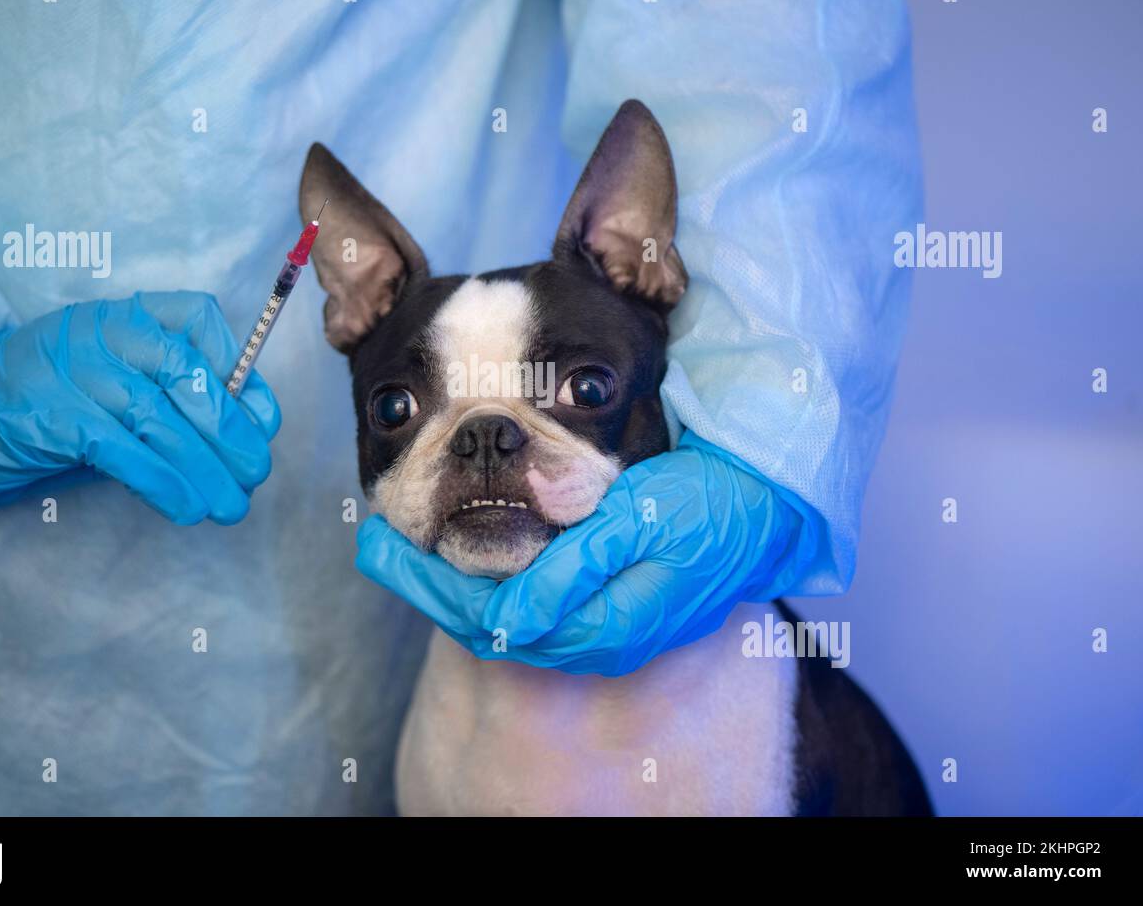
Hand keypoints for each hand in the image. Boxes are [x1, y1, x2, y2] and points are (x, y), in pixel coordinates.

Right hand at [0, 291, 281, 523]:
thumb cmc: (50, 407)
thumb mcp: (114, 388)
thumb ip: (172, 399)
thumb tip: (248, 431)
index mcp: (123, 316)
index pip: (197, 319)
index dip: (240, 369)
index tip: (261, 419)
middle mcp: (101, 331)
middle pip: (187, 374)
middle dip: (231, 431)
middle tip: (253, 475)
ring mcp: (74, 369)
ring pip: (160, 418)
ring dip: (205, 468)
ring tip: (229, 506)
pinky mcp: (50, 414)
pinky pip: (122, 449)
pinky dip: (162, 482)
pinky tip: (185, 508)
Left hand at [355, 431, 813, 674]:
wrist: (771, 509)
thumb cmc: (711, 504)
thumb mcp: (644, 523)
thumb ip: (575, 569)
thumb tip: (511, 613)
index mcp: (601, 624)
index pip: (487, 617)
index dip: (424, 582)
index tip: (375, 543)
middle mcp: (594, 638)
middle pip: (485, 622)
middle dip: (424, 583)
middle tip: (372, 541)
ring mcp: (601, 627)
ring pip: (504, 615)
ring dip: (452, 581)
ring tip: (405, 545)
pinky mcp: (608, 608)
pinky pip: (530, 603)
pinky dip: (488, 577)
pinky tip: (469, 552)